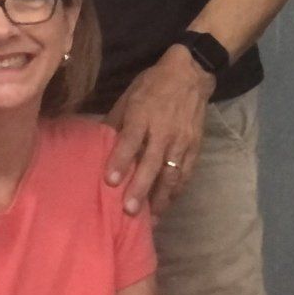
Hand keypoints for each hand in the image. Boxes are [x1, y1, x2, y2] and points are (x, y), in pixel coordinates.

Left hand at [104, 45, 215, 215]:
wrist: (190, 75)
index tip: (109, 181)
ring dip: (161, 198)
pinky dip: (177, 190)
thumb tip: (98, 142)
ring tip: (151, 219)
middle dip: (141, 189)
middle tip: (129, 211)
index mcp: (143, 115)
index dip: (120, 161)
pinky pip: (186, 173)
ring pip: (172, 174)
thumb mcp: (128, 97)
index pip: (130, 141)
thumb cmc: (152, 85)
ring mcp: (182, 141)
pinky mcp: (195, 147)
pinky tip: (168, 203)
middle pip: (152, 164)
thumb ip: (115, 121)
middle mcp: (164, 131)